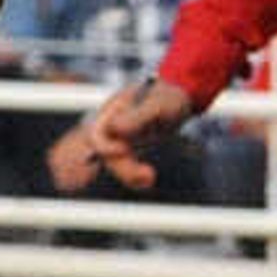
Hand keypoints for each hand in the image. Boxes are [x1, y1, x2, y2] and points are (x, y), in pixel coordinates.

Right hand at [46, 76, 194, 192]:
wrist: (179, 98)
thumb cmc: (168, 97)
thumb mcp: (157, 106)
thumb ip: (137, 116)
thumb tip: (116, 129)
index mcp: (112, 113)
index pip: (97, 136)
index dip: (106, 147)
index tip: (125, 151)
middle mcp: (111, 127)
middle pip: (106, 155)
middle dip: (124, 168)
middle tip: (149, 174)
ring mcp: (120, 138)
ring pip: (115, 164)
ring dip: (130, 175)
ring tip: (150, 178)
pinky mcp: (130, 148)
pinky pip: (126, 167)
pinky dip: (135, 177)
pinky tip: (148, 178)